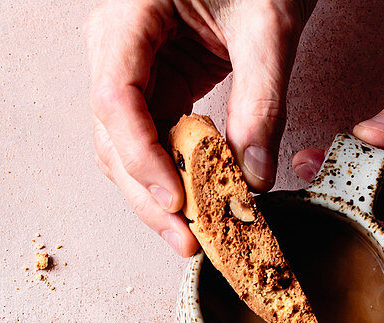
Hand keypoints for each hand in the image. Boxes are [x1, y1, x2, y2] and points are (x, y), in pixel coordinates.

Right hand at [85, 0, 314, 255]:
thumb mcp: (269, 23)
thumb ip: (263, 100)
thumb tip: (254, 177)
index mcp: (130, 14)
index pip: (116, 99)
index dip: (141, 157)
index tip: (176, 199)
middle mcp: (116, 47)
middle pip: (113, 139)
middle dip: (148, 196)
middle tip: (187, 239)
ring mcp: (129, 72)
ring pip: (125, 152)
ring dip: (158, 197)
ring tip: (194, 235)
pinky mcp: (152, 91)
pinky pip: (152, 146)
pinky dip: (174, 178)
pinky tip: (198, 208)